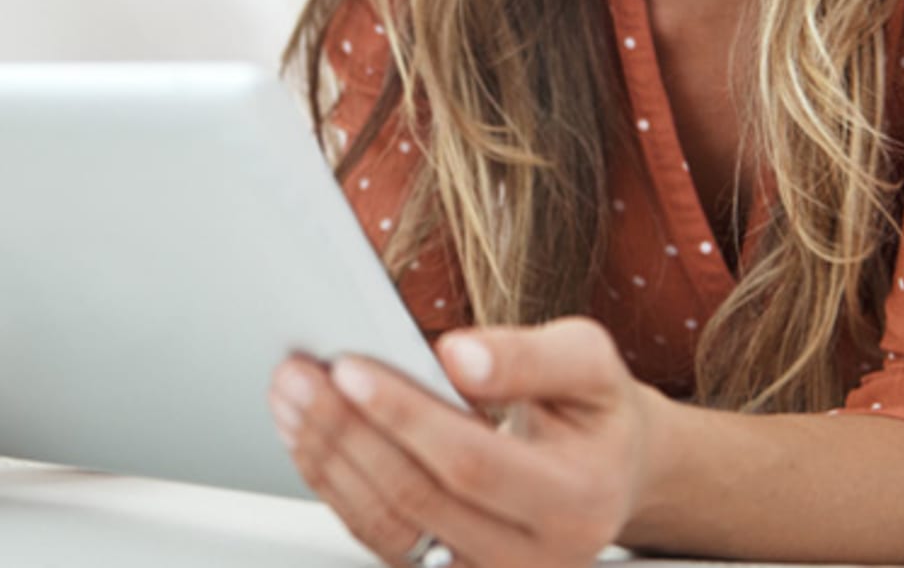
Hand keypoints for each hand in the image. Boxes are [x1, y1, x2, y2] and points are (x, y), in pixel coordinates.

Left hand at [268, 317, 661, 566]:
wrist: (609, 474)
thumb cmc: (593, 414)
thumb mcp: (590, 363)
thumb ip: (530, 358)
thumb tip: (459, 356)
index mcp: (577, 501)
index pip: (472, 462)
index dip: (405, 417)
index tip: (350, 368)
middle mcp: (534, 558)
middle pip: (417, 500)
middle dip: (347, 432)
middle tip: (300, 376)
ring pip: (387, 529)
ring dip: (328, 460)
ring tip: (294, 397)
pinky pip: (379, 537)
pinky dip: (336, 483)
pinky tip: (311, 434)